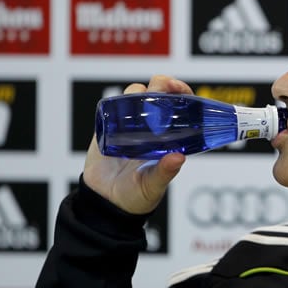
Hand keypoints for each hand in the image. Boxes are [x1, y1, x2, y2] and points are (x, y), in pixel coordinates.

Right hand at [82, 75, 190, 213]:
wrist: (104, 203)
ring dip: (140, 91)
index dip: (183, 94)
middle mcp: (151, 128)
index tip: (182, 91)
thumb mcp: (153, 186)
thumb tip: (178, 157)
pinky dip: (117, 101)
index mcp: (169, 139)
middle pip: (159, 93)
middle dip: (164, 83)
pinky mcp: (108, 127)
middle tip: (165, 87)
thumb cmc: (135, 197)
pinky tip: (121, 107)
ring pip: (136, 94)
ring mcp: (129, 125)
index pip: (181, 108)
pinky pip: (112, 106)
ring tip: (141, 99)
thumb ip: (164, 173)